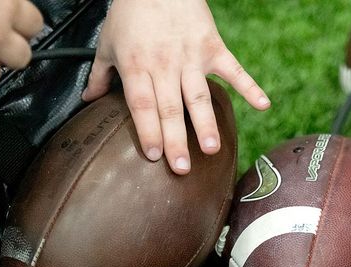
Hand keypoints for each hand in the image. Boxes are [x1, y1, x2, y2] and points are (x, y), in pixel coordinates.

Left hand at [83, 0, 270, 174]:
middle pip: (170, 108)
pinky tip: (263, 105)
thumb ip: (100, 76)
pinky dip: (249, 86)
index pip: (141, 104)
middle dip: (175, 140)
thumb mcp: (108, 43)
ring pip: (198, 95)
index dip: (147, 130)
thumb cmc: (131, 13)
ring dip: (205, 123)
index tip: (152, 155)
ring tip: (211, 148)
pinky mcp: (213, 47)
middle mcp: (164, 65)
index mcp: (137, 66)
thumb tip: (87, 102)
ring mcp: (191, 57)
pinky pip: (233, 70)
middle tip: (182, 167)